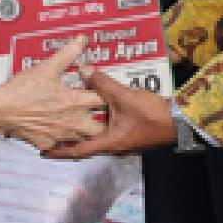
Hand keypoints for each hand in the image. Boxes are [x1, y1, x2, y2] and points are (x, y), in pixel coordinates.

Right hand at [0, 35, 106, 149]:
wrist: (2, 109)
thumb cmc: (22, 90)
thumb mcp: (47, 67)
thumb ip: (67, 54)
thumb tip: (80, 41)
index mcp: (74, 102)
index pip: (102, 100)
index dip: (103, 94)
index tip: (100, 91)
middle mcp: (71, 121)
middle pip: (99, 127)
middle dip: (100, 121)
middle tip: (94, 113)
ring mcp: (60, 135)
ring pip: (81, 139)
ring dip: (81, 131)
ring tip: (74, 121)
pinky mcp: (47, 143)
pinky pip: (59, 145)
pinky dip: (59, 139)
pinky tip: (54, 130)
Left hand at [42, 68, 175, 158]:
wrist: (179, 121)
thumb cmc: (151, 114)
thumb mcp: (124, 96)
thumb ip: (102, 84)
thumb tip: (83, 71)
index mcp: (109, 142)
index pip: (78, 150)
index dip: (59, 152)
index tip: (43, 151)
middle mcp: (113, 145)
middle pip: (85, 142)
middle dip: (69, 137)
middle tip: (52, 129)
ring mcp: (122, 140)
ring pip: (96, 134)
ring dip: (84, 127)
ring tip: (69, 117)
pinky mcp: (129, 132)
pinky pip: (107, 127)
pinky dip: (97, 120)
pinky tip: (94, 109)